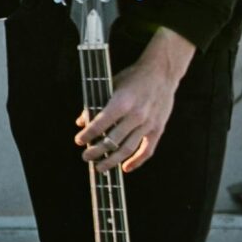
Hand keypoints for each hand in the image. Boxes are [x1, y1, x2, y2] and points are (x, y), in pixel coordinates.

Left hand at [77, 31, 193, 172]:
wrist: (162, 72)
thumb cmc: (133, 77)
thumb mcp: (111, 85)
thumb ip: (96, 104)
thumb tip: (81, 121)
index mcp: (121, 102)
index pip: (100, 124)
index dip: (88, 135)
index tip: (79, 141)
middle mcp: (136, 115)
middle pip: (112, 141)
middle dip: (96, 151)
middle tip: (85, 157)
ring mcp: (148, 124)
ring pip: (127, 149)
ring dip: (112, 161)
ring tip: (100, 167)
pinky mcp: (158, 129)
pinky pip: (147, 151)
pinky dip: (136, 162)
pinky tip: (125, 168)